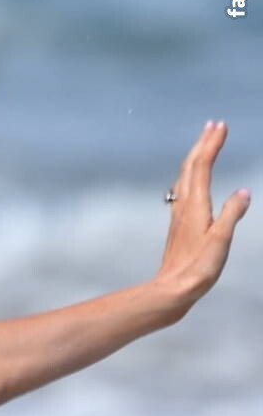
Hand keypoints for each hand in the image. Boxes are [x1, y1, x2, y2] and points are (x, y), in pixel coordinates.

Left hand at [157, 120, 249, 311]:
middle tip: (213, 124)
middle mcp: (184, 206)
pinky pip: (184, 190)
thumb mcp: (220, 241)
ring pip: (185, 177)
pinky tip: (191, 180)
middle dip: (203, 144)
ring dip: (195, 157)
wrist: (171, 291)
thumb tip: (243, 192)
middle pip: (191, 167)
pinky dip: (190, 175)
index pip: (202, 166)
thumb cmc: (197, 269)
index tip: (221, 126)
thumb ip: (231, 214)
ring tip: (204, 144)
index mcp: (195, 206)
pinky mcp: (179, 226)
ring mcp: (179, 216)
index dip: (211, 145)